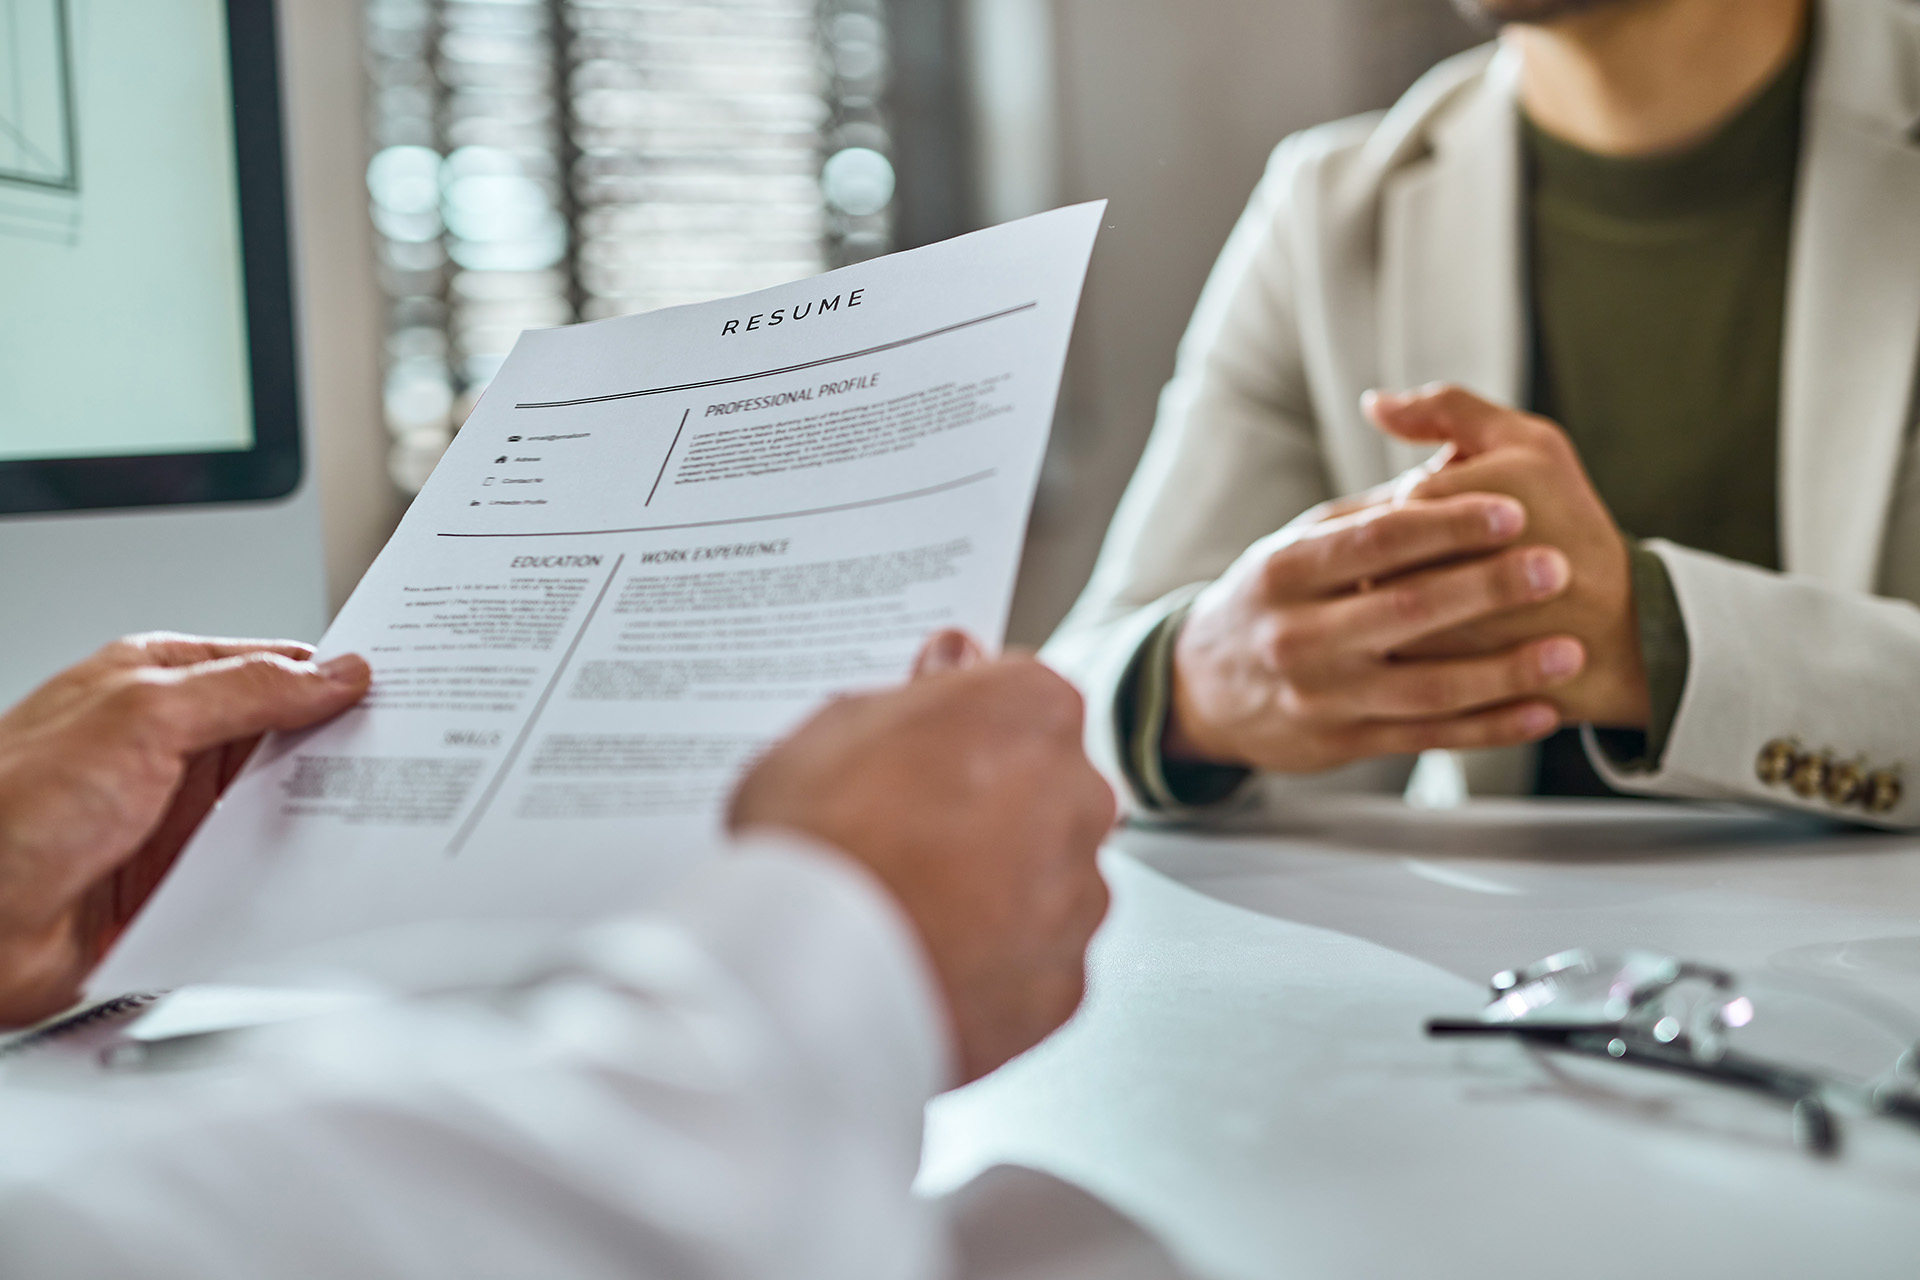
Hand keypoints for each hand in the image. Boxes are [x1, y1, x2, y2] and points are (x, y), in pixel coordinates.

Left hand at [0, 635, 370, 1026]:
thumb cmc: (6, 811)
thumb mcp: (144, 716)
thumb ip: (248, 690)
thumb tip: (334, 673)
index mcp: (153, 684)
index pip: (269, 668)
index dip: (331, 677)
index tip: (391, 690)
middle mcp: (165, 748)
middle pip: (283, 740)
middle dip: (335, 748)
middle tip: (394, 753)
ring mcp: (172, 818)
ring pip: (276, 808)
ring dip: (312, 816)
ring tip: (364, 814)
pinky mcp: (178, 883)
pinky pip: (256, 871)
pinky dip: (288, 873)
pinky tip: (312, 872)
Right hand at [728, 631, 1115, 1083]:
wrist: (807, 982)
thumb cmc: (815, 842)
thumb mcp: (834, 727)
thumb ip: (917, 690)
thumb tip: (953, 658)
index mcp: (1032, 712)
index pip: (1023, 701)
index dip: (969, 731)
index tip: (929, 753)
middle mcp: (1078, 798)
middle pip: (1047, 791)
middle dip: (995, 810)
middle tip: (910, 840)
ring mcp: (1078, 897)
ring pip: (1050, 882)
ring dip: (1001, 892)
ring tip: (914, 912)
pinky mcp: (1063, 984)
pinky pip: (1038, 964)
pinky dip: (997, 966)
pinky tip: (933, 963)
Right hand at [1166, 490, 1585, 774]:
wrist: (1203, 688)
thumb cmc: (1271, 599)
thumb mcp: (1298, 544)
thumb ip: (1374, 513)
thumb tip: (1455, 459)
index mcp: (1286, 570)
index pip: (1376, 542)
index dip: (1448, 525)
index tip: (1515, 510)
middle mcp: (1298, 635)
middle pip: (1406, 610)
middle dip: (1489, 589)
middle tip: (1558, 567)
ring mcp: (1321, 695)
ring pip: (1426, 686)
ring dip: (1505, 671)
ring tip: (1569, 651)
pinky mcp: (1342, 743)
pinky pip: (1428, 737)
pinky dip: (1490, 728)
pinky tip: (1542, 712)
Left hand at [1365, 385, 1649, 727]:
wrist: (1621, 632)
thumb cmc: (1570, 524)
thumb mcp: (1529, 445)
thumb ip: (1447, 411)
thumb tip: (1373, 402)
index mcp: (1455, 500)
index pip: (1399, 499)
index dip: (1437, 507)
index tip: (1485, 523)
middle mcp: (1435, 567)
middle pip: (1378, 552)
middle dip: (1414, 553)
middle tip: (1470, 562)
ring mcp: (1428, 633)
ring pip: (1374, 601)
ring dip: (1399, 594)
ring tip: (1463, 597)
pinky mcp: (1431, 684)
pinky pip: (1386, 650)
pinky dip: (1404, 639)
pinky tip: (1451, 633)